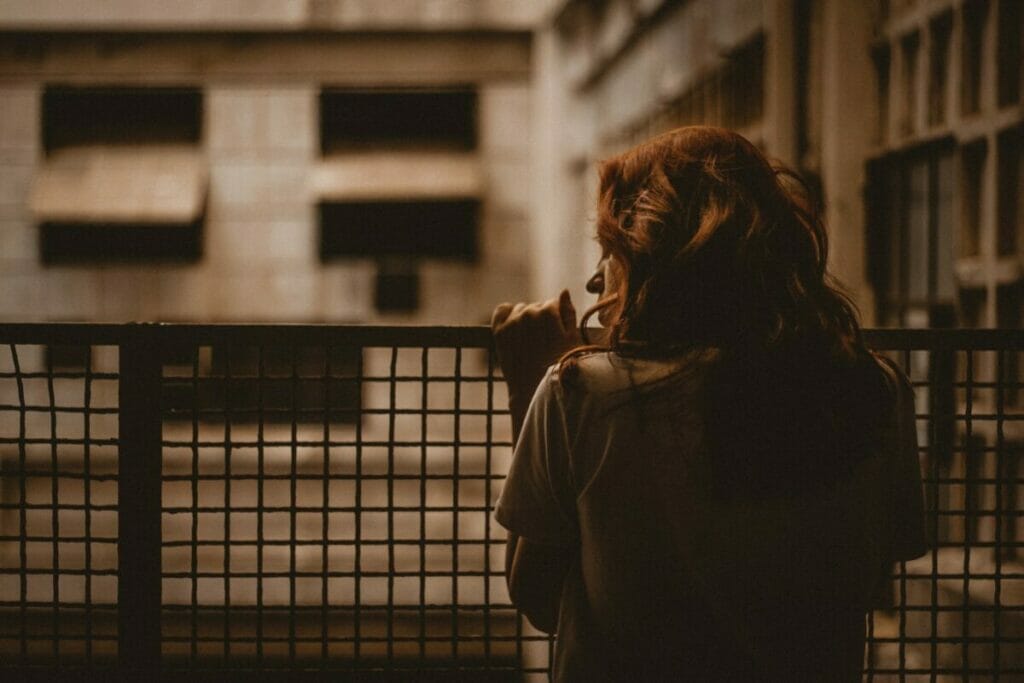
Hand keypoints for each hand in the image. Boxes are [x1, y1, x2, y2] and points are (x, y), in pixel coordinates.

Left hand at [491, 290, 581, 411]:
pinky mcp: (499, 331)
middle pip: (536, 307)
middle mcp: (527, 313)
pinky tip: (515, 326)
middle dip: (542, 319)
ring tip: (531, 339)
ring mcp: (511, 322)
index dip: (557, 319)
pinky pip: (502, 310)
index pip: (552, 304)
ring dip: (525, 318)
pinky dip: (508, 314)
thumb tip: (564, 291)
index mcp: (547, 312)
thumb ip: (568, 312)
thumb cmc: (558, 366)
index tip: (556, 334)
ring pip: (521, 309)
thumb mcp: (572, 340)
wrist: (533, 389)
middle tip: (544, 340)